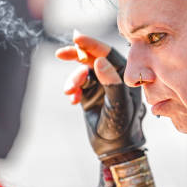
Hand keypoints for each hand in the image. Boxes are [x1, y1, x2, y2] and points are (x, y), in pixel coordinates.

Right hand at [56, 32, 145, 163]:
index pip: (109, 53)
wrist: (114, 149)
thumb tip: (99, 61)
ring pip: (82, 72)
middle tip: (61, 53)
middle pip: (93, 57)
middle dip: (77, 55)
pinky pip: (77, 85)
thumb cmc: (122, 126)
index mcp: (125, 75)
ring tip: (69, 91)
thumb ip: (110, 82)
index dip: (93, 44)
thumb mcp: (118, 105)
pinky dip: (73, 89)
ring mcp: (101, 85)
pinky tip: (72, 100)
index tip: (76, 37)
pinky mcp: (90, 95)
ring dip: (73, 79)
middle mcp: (113, 77)